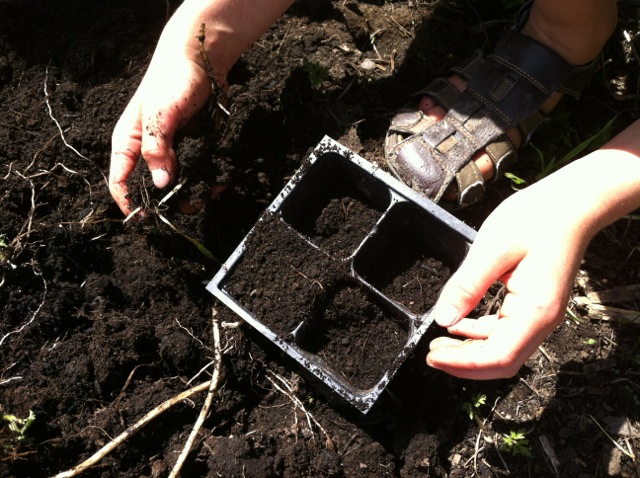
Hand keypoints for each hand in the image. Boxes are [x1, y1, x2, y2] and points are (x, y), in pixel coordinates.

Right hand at [108, 0, 294, 215]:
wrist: (201, 60)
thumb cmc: (171, 81)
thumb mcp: (160, 115)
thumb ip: (157, 148)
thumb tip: (160, 184)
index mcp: (129, 143)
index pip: (120, 181)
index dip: (129, 203)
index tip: (146, 218)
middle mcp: (149, 151)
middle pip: (153, 188)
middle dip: (169, 202)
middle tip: (188, 207)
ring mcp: (173, 151)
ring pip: (179, 184)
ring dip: (193, 193)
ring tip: (208, 194)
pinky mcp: (194, 148)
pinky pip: (199, 171)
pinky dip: (209, 180)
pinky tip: (220, 182)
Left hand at [426, 186, 589, 378]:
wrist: (573, 204)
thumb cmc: (538, 219)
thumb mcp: (492, 249)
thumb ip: (466, 285)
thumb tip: (443, 318)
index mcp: (535, 310)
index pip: (498, 356)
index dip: (462, 364)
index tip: (433, 358)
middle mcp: (542, 319)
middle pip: (502, 360)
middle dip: (464, 363)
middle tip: (432, 354)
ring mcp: (541, 314)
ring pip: (503, 348)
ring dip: (471, 350)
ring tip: (441, 341)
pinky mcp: (534, 304)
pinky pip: (505, 330)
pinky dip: (480, 333)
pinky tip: (460, 323)